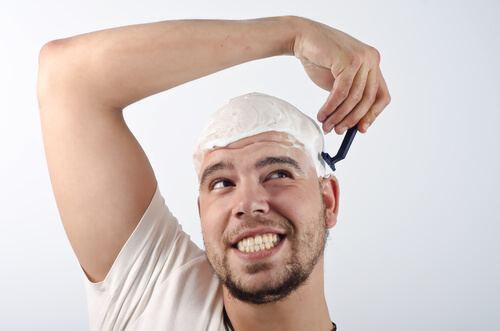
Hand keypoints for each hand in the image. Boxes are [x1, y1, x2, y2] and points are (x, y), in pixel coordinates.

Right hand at [293, 18, 390, 133]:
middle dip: (352, 119)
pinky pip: (341, 92)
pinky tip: (322, 114)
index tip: (361, 129)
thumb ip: (350, 96)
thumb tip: (355, 123)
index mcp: (373, 64)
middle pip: (368, 100)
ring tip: (326, 125)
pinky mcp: (349, 60)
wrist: (303, 38)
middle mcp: (372, 60)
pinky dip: (331, 107)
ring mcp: (362, 59)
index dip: (372, 115)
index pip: (382, 96)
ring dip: (338, 115)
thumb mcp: (340, 81)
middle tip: (338, 131)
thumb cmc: (320, 59)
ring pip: (354, 98)